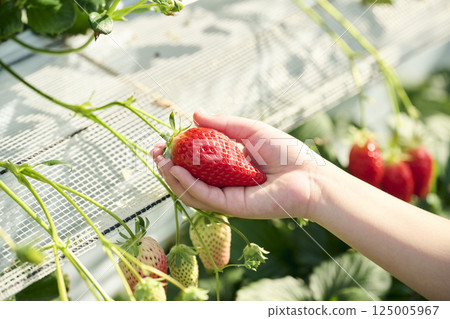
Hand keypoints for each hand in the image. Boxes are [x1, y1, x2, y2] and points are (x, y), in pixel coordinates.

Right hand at [150, 112, 323, 218]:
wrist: (310, 176)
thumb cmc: (286, 152)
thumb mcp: (250, 130)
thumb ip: (223, 124)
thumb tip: (194, 114)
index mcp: (227, 167)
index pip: (195, 163)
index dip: (176, 154)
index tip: (161, 143)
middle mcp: (224, 184)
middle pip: (188, 179)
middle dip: (167, 167)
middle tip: (153, 153)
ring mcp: (227, 197)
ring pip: (191, 192)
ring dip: (172, 177)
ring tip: (160, 161)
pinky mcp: (233, 207)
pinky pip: (205, 197)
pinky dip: (188, 185)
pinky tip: (176, 170)